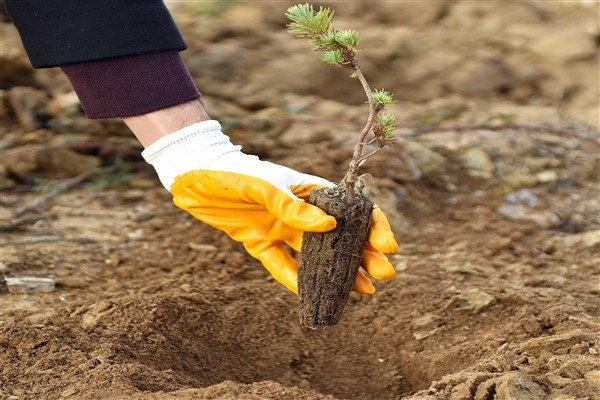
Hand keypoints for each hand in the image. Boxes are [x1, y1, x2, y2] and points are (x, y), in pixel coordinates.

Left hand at [142, 120, 397, 293]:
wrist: (192, 174)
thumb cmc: (233, 171)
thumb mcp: (265, 185)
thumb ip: (294, 206)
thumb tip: (330, 227)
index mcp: (309, 191)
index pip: (351, 208)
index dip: (374, 226)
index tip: (388, 245)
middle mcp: (300, 212)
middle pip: (340, 237)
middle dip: (365, 255)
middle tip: (385, 275)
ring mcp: (282, 228)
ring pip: (316, 256)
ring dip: (338, 273)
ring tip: (364, 291)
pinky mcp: (260, 242)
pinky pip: (281, 266)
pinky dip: (295, 281)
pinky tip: (312, 297)